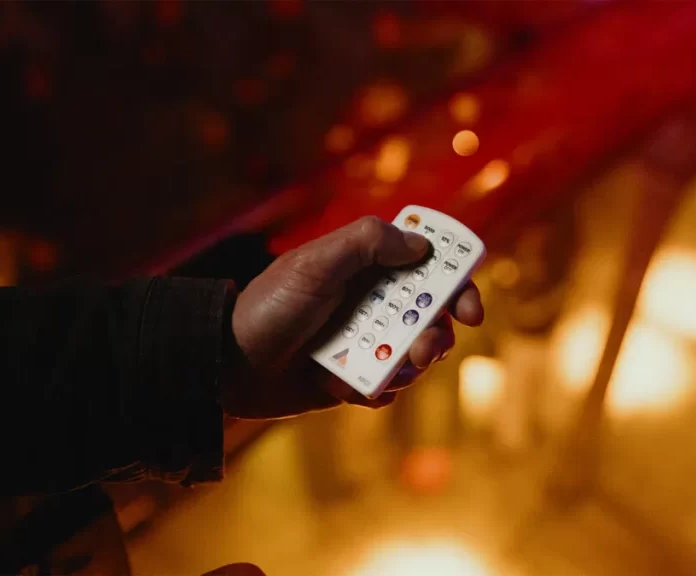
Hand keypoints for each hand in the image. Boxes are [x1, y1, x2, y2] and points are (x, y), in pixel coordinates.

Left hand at [225, 216, 483, 416]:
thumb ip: (366, 244)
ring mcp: (364, 341)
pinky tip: (355, 390)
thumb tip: (420, 246)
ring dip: (414, 365)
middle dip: (438, 333)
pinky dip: (381, 389)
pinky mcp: (353, 377)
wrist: (227, 365)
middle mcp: (371, 301)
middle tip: (428, 348)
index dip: (457, 280)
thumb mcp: (315, 265)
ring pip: (416, 353)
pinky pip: (387, 385)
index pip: (427, 264)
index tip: (468, 308)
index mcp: (366, 266)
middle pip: (432, 313)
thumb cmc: (268, 308)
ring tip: (392, 372)